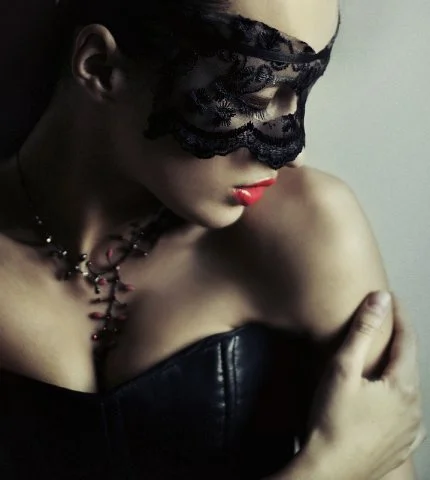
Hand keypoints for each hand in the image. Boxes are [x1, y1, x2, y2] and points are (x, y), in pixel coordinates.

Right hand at [301, 291, 424, 478]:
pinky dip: (396, 398)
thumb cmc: (332, 419)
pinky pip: (405, 414)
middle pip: (409, 364)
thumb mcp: (343, 369)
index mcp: (404, 386)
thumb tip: (381, 299)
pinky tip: (384, 399)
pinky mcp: (400, 446)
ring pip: (407, 390)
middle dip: (397, 342)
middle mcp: (415, 408)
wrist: (328, 472)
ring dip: (396, 370)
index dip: (399, 317)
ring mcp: (410, 431)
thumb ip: (362, 331)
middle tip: (383, 324)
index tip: (391, 299)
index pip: (407, 340)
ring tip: (380, 359)